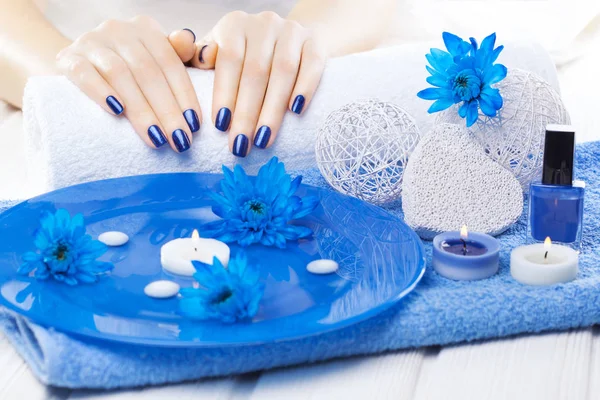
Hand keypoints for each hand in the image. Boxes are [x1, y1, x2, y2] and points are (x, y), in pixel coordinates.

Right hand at [57, 16, 200, 152]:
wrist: (75, 65)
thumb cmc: (126, 70)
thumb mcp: (154, 60)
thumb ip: (177, 54)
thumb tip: (192, 43)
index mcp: (146, 29)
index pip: (171, 63)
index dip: (184, 95)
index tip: (195, 126)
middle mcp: (119, 30)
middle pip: (148, 72)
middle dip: (167, 110)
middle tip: (179, 140)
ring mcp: (91, 42)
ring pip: (120, 75)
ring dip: (141, 110)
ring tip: (156, 138)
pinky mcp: (67, 58)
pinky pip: (84, 73)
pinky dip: (101, 92)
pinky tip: (116, 112)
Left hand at [173, 11, 326, 156]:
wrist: (290, 40)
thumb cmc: (246, 56)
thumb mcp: (219, 54)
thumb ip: (200, 57)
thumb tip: (196, 58)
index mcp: (235, 25)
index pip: (229, 60)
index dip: (225, 93)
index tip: (221, 126)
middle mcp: (264, 23)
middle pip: (256, 71)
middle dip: (247, 112)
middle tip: (240, 145)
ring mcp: (292, 31)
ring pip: (283, 71)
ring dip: (272, 109)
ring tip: (263, 139)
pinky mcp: (315, 42)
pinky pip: (312, 65)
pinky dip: (305, 88)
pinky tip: (296, 112)